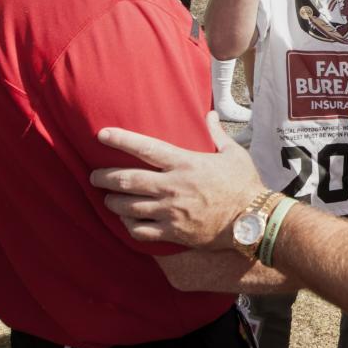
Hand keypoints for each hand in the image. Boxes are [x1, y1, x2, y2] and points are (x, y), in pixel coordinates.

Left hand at [91, 111, 264, 248]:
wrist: (253, 220)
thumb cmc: (244, 184)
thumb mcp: (234, 154)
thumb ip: (217, 133)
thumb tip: (210, 114)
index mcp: (185, 163)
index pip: (145, 148)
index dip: (121, 140)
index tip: (101, 134)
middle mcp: (172, 187)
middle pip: (126, 180)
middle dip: (103, 177)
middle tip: (94, 176)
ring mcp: (170, 212)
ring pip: (127, 207)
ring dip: (112, 202)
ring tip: (107, 199)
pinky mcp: (173, 233)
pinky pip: (140, 231)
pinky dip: (128, 226)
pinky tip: (126, 221)